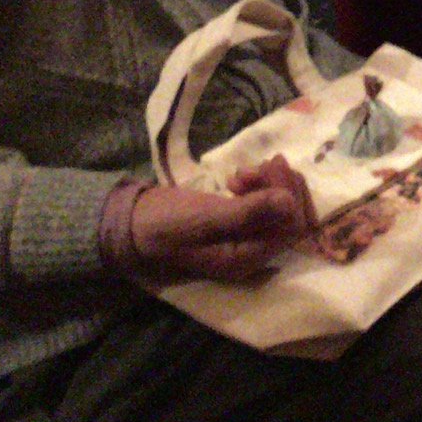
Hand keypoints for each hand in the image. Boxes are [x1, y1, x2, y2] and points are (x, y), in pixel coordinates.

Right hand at [128, 158, 314, 283]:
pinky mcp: (232, 225)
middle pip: (287, 219)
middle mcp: (249, 253)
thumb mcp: (206, 217)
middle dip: (281, 187)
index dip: (289, 195)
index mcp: (246, 259)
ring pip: (275, 209)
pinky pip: (258, 206)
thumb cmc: (167, 224)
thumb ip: (249, 212)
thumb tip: (290, 202)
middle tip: (264, 162)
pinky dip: (255, 188)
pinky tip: (236, 178)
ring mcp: (241, 239)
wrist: (131, 224)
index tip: (272, 164)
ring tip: (242, 172)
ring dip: (267, 185)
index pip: (290, 228)